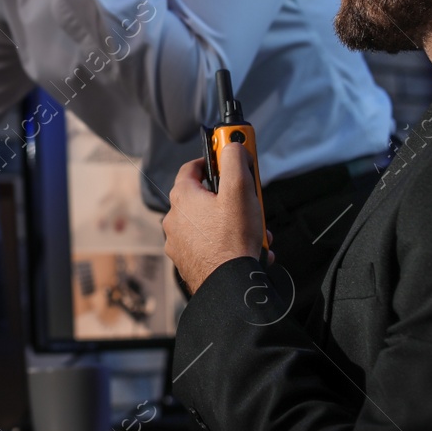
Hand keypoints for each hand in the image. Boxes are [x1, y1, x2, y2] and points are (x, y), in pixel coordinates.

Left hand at [163, 143, 269, 293]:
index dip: (213, 160)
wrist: (228, 286)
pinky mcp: (189, 261)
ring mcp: (180, 242)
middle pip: (206, 197)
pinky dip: (228, 243)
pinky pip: (211, 244)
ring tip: (256, 232)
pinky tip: (248, 250)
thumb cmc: (232, 240)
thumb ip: (235, 160)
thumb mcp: (239, 190)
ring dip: (235, 223)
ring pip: (211, 223)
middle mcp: (175, 219)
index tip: (229, 159)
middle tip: (251, 201)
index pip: (193, 167)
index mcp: (183, 198)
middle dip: (233, 198)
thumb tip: (233, 145)